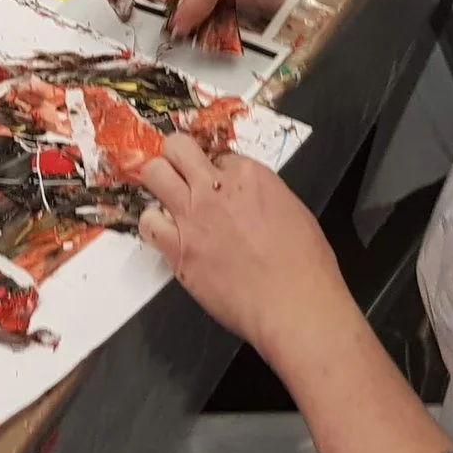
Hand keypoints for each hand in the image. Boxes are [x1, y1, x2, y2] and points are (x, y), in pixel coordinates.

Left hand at [140, 134, 351, 359]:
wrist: (294, 304)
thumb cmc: (305, 268)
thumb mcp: (293, 211)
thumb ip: (263, 196)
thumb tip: (249, 200)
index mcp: (250, 176)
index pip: (218, 155)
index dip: (215, 169)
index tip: (215, 182)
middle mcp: (217, 189)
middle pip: (178, 148)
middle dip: (176, 156)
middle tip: (179, 172)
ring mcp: (193, 217)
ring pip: (154, 173)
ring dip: (159, 184)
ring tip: (167, 200)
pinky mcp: (177, 249)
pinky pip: (147, 223)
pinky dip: (152, 225)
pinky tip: (165, 233)